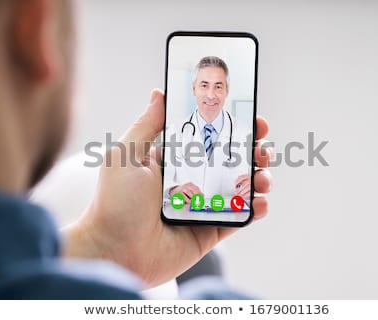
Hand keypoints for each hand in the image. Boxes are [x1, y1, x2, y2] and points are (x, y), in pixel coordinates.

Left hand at [63, 89, 271, 286]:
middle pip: (230, 161)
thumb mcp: (127, 156)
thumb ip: (147, 125)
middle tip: (262, 149)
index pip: (210, 139)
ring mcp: (203, 206)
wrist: (115, 252)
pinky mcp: (209, 231)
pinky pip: (237, 218)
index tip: (251, 118)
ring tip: (263, 177)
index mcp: (173, 161)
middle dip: (252, 152)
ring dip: (258, 179)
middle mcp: (191, 181)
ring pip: (240, 188)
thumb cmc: (115, 203)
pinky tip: (260, 203)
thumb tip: (160, 93)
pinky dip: (254, 210)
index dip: (232, 128)